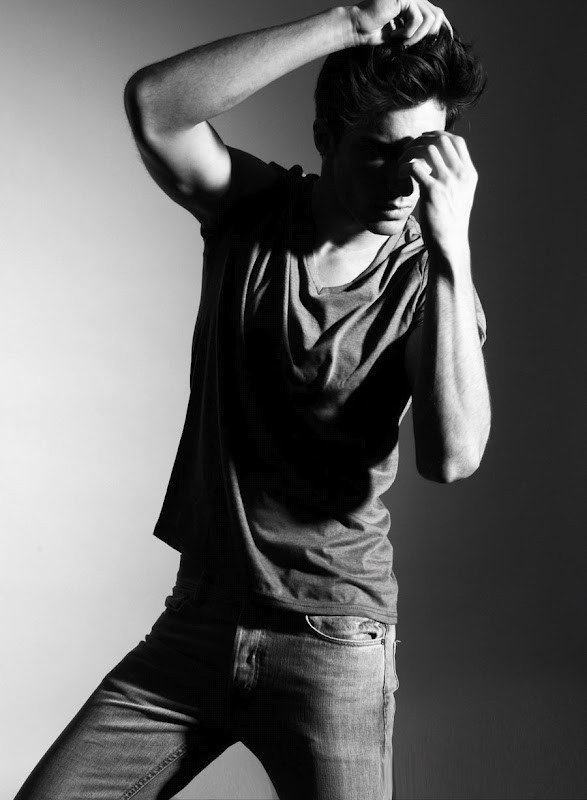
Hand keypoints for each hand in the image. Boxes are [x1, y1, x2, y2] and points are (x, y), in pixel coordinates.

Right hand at [351, 0, 451, 46]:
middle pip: (438, 15)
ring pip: (429, 19)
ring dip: (416, 36)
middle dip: (429, 35)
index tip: (444, 44)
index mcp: (415, 4)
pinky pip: (417, 18)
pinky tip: (395, 34)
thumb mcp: (403, 36)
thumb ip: (419, 33)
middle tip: (413, 46)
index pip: (438, 14)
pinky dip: (408, 32)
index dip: (444, 28)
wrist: (358, 28)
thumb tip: (438, 39)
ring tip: (402, 42)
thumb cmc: (376, 34)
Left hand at [398, 132, 477, 259]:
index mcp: (469, 174)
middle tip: (410, 149)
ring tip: (403, 162)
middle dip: (423, 140)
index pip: (457, 141)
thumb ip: (455, 179)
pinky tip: (400, 175)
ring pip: (428, 148)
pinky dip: (404, 166)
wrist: (450, 243)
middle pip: (442, 140)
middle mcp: (461, 174)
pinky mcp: (433, 191)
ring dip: (411, 151)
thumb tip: (441, 164)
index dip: (439, 136)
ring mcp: (448, 181)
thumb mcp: (461, 196)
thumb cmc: (451, 222)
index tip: (426, 141)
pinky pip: (415, 166)